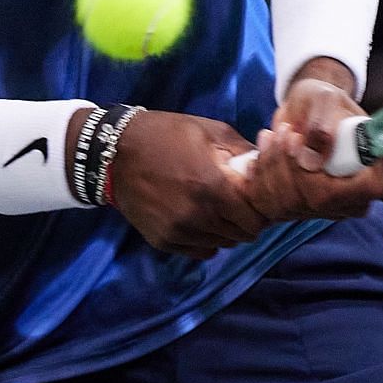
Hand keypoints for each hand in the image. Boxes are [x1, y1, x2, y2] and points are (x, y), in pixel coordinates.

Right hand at [105, 110, 268, 260]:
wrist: (114, 152)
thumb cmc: (166, 134)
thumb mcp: (211, 131)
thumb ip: (244, 151)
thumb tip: (269, 167)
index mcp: (216, 188)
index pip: (258, 219)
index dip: (262, 209)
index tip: (254, 198)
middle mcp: (200, 217)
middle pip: (243, 235)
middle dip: (245, 220)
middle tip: (235, 202)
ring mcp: (181, 232)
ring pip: (222, 244)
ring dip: (225, 229)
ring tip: (214, 208)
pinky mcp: (164, 242)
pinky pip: (200, 250)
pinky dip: (205, 238)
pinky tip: (197, 218)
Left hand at [241, 58, 382, 220]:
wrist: (308, 109)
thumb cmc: (323, 101)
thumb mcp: (325, 100)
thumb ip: (322, 125)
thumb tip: (312, 163)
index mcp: (370, 178)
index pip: (342, 194)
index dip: (314, 175)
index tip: (296, 141)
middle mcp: (351, 202)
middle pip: (312, 202)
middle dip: (286, 165)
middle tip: (282, 131)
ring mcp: (325, 209)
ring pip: (287, 205)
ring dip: (269, 167)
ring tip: (270, 136)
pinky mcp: (299, 209)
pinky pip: (270, 206)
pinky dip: (258, 180)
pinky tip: (256, 159)